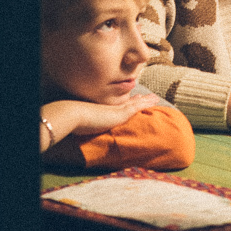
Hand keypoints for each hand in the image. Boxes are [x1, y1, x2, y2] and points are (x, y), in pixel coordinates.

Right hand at [40, 94, 159, 151]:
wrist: (74, 115)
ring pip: (135, 104)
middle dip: (139, 100)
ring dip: (146, 101)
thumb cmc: (75, 123)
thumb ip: (88, 127)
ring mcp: (116, 110)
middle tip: (149, 97)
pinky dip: (146, 104)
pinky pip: (137, 107)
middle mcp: (111, 108)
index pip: (119, 106)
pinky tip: (154, 101)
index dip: (128, 102)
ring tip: (155, 98)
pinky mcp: (120, 113)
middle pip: (129, 103)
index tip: (135, 98)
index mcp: (104, 110)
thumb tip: (82, 134)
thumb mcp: (84, 126)